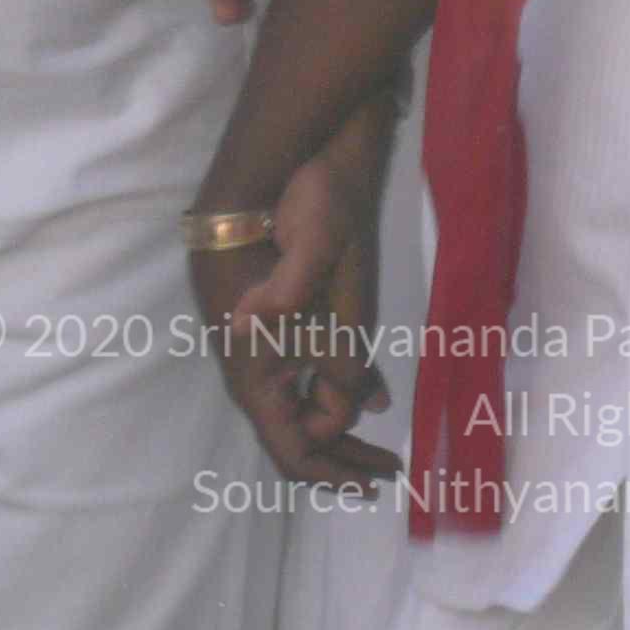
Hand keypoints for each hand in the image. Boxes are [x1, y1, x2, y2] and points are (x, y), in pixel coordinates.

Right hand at [193, 107, 397, 488]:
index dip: (324, 467)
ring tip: (378, 447)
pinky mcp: (268, 307)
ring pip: (292, 396)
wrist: (277, 148)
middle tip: (383, 472)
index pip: (283, 435)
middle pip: (286, 424)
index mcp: (249, 347)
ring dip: (334, 422)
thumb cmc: (297, 197)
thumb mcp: (320, 254)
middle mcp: (246, 346)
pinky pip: (298, 364)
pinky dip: (331, 385)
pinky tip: (368, 390)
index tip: (369, 480)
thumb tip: (336, 400)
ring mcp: (255, 327)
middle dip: (334, 453)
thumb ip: (324, 331)